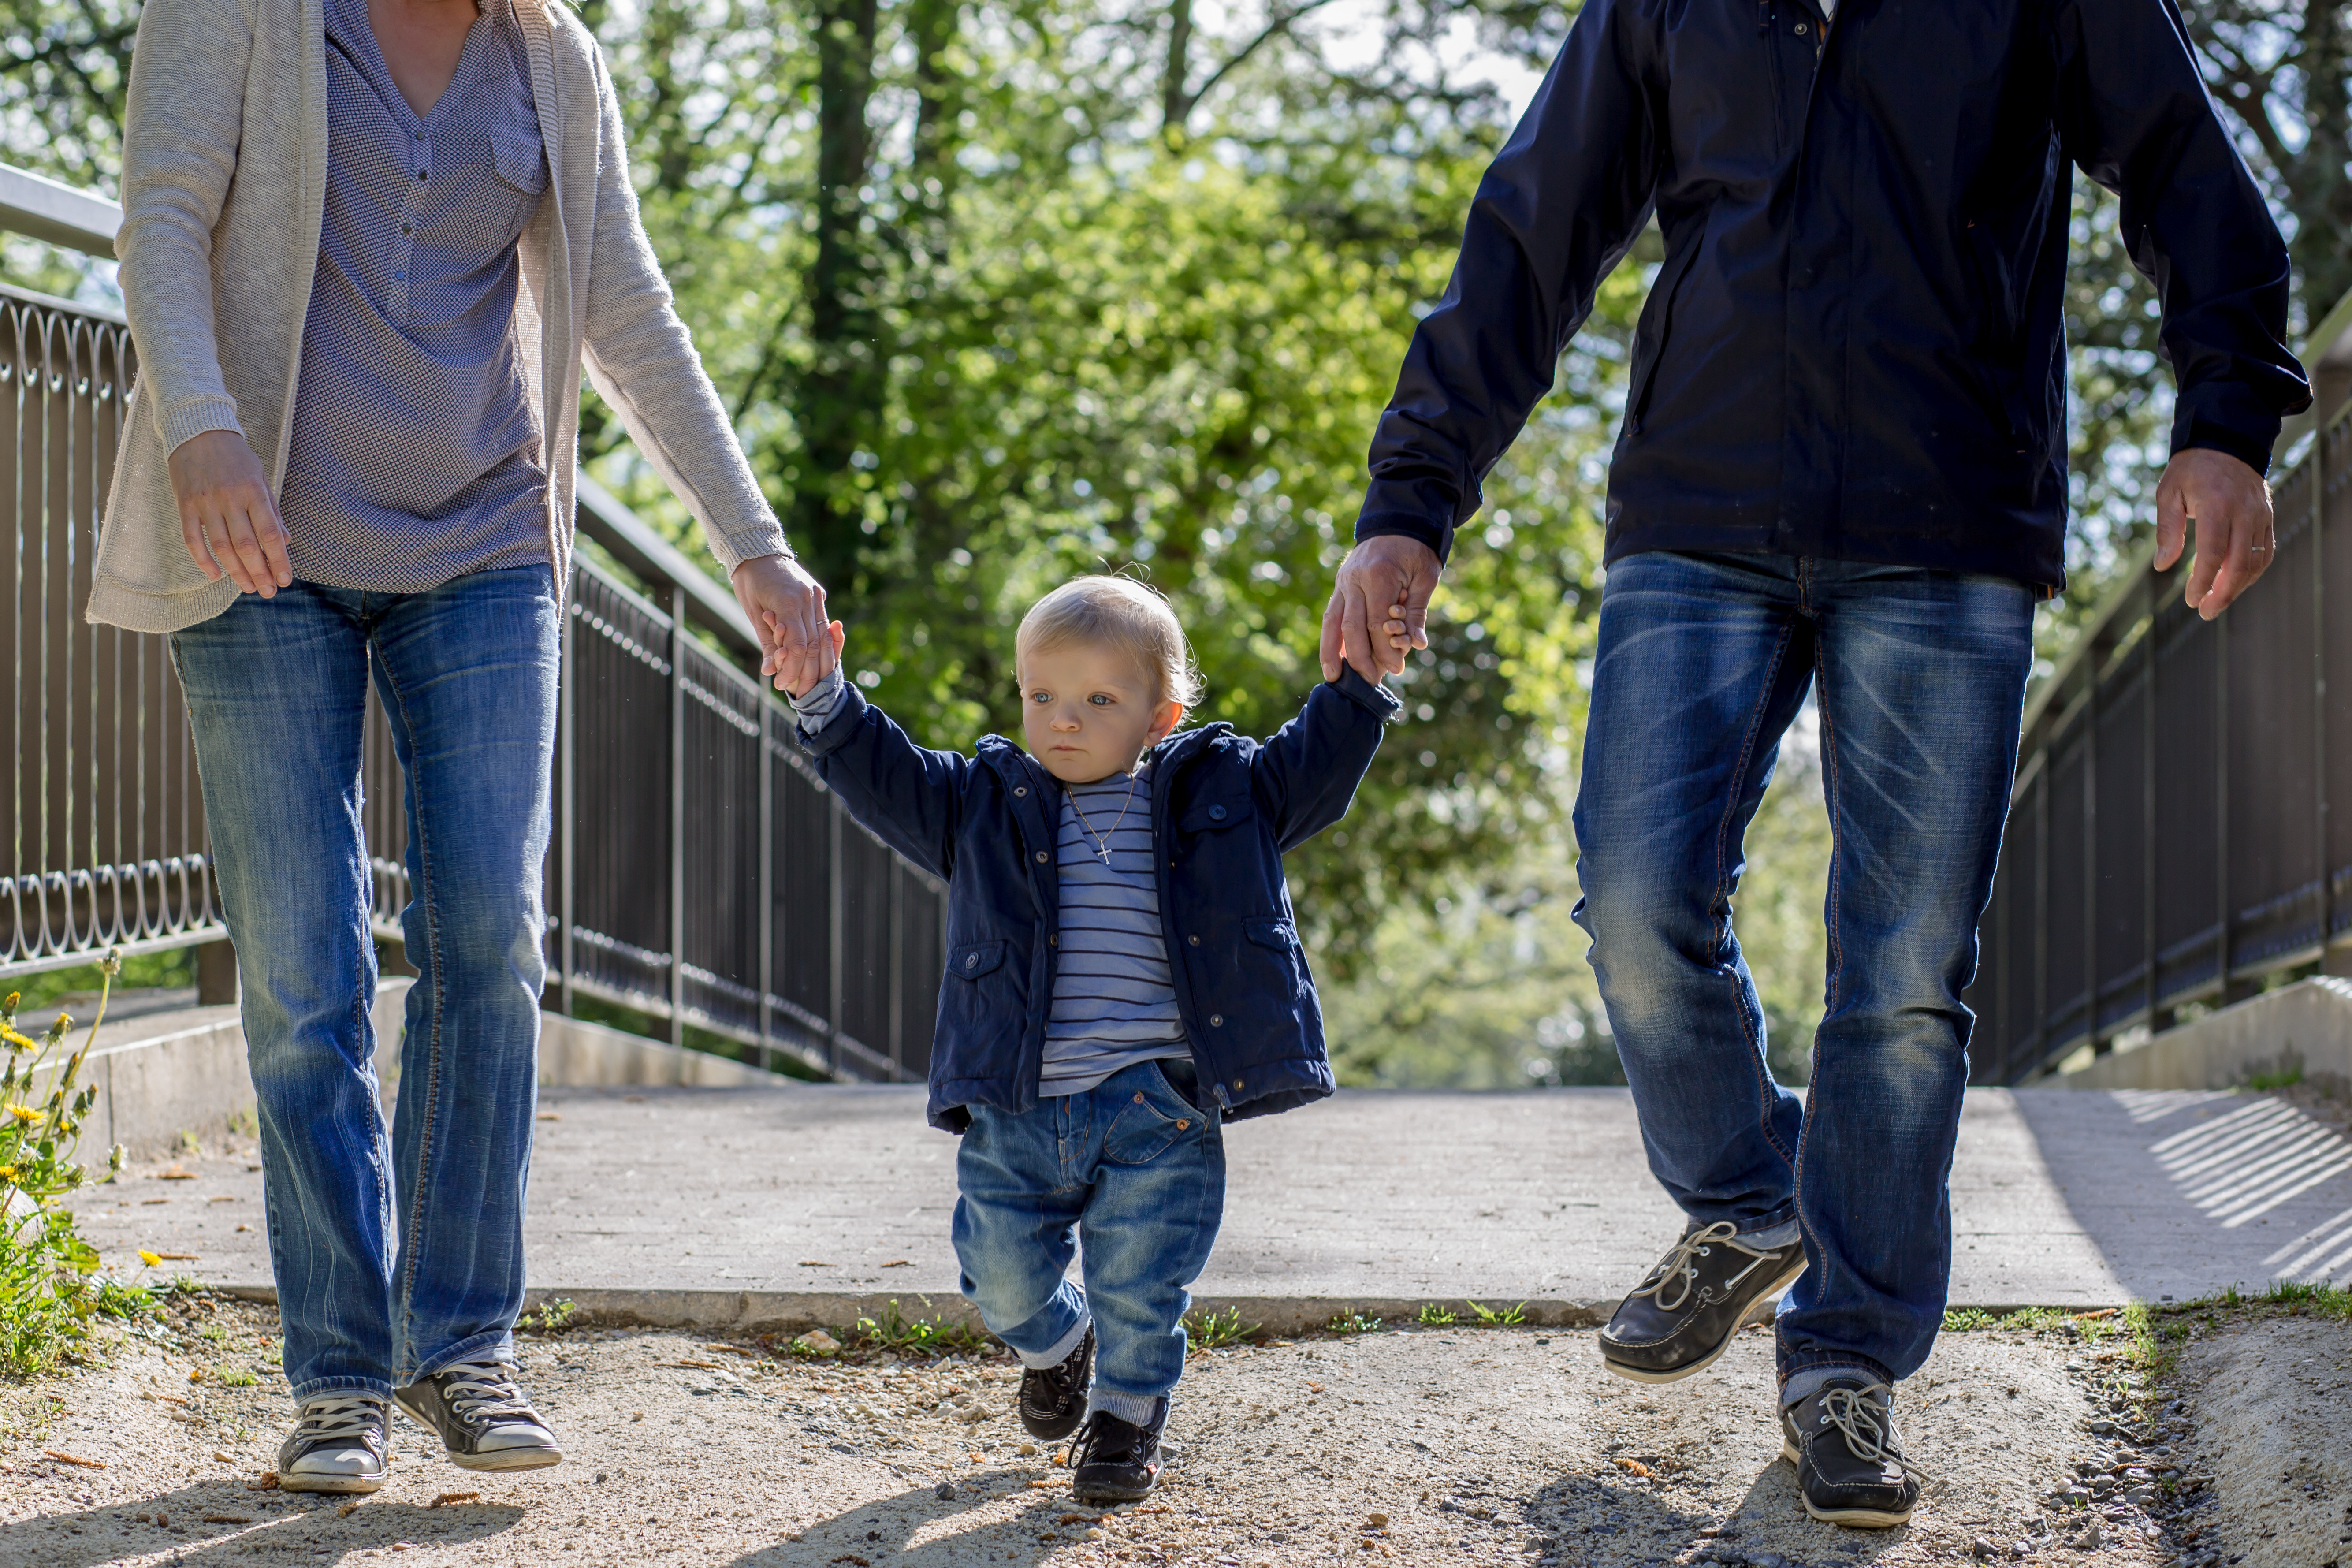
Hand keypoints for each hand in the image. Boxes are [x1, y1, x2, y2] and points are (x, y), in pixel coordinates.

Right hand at [167, 430, 291, 596]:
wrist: (197, 430)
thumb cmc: (235, 457)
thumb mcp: (260, 477)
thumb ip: (272, 510)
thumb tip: (286, 541)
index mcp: (253, 491)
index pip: (270, 534)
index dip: (279, 561)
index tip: (285, 580)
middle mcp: (230, 498)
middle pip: (246, 545)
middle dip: (259, 573)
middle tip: (268, 592)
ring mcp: (205, 502)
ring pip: (221, 546)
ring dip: (236, 572)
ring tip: (248, 588)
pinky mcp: (185, 504)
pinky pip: (192, 538)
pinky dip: (203, 560)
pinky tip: (215, 575)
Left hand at [731, 552, 838, 693]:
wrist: (758, 549)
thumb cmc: (749, 581)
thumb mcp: (752, 612)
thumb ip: (767, 642)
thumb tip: (769, 671)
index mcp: (788, 602)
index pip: (797, 646)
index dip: (792, 668)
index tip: (780, 683)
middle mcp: (807, 598)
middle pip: (814, 645)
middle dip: (807, 671)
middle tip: (797, 691)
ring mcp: (815, 595)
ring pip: (822, 637)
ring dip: (816, 661)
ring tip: (806, 679)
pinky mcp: (817, 593)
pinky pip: (822, 623)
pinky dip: (820, 643)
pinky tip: (815, 658)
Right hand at [1319, 535, 1444, 682]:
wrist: (1397, 520)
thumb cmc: (1416, 549)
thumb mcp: (1425, 576)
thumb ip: (1417, 612)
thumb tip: (1417, 645)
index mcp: (1378, 576)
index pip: (1377, 623)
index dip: (1386, 649)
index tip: (1397, 668)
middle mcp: (1354, 579)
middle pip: (1352, 627)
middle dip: (1361, 658)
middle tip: (1370, 681)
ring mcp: (1343, 582)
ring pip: (1333, 622)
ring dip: (1332, 652)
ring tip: (1334, 677)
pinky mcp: (1339, 585)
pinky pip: (1331, 615)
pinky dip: (1330, 637)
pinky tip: (1331, 657)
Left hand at [2155, 448, 2273, 620]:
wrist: (2227, 442)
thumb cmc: (2191, 469)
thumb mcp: (2169, 492)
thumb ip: (2167, 529)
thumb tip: (2162, 565)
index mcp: (2219, 506)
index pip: (2213, 553)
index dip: (2203, 581)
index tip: (2191, 600)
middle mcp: (2245, 513)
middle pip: (2239, 564)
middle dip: (2222, 594)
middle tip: (2204, 612)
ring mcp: (2261, 515)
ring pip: (2256, 562)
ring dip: (2237, 588)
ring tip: (2215, 603)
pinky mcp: (2268, 518)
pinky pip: (2265, 552)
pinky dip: (2251, 573)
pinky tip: (2233, 585)